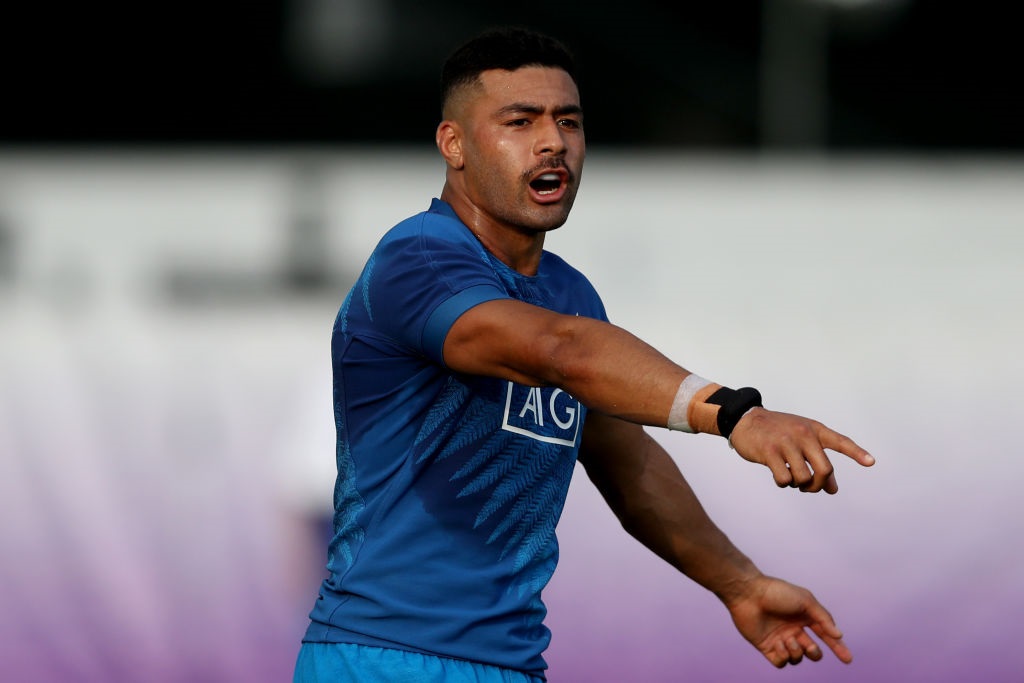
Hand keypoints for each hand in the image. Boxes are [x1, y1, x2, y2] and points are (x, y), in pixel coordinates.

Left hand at [726, 574, 851, 667]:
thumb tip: (839, 635)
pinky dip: (783, 656)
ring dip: (797, 652)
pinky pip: (781, 663)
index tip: (848, 659)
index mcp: (804, 618)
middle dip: (814, 653)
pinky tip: (778, 643)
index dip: (838, 647)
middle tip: (809, 646)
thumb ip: (823, 618)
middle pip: (812, 651)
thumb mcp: (806, 600)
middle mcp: (793, 630)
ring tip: (788, 639)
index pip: (825, 636)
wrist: (749, 594)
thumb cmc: (777, 593)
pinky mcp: (766, 647)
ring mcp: (780, 639)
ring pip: (797, 658)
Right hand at [728, 408, 873, 493]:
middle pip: (824, 470)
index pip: (840, 442)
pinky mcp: (769, 452)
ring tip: (791, 478)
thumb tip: (832, 489)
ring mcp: (786, 443)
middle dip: (818, 485)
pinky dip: (783, 483)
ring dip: (798, 485)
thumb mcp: (800, 438)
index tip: (871, 462)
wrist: (746, 420)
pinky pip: (784, 479)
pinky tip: (778, 475)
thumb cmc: (777, 432)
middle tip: (810, 487)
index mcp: (814, 429)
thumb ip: (817, 459)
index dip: (857, 453)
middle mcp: (804, 435)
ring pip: (804, 478)